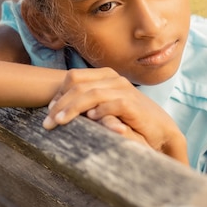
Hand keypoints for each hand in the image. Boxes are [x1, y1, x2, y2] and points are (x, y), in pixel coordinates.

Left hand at [43, 68, 188, 163]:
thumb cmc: (128, 120)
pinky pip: (111, 104)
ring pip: (90, 93)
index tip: (49, 111)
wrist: (159, 131)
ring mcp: (123, 89)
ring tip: (59, 122)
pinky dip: (99, 111)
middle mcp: (113, 79)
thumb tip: (58, 108)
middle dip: (59, 103)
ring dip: (72, 108)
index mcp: (105, 76)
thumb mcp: (104, 109)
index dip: (59, 93)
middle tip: (47, 121)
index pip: (74, 77)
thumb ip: (87, 104)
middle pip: (78, 84)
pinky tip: (89, 121)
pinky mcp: (132, 104)